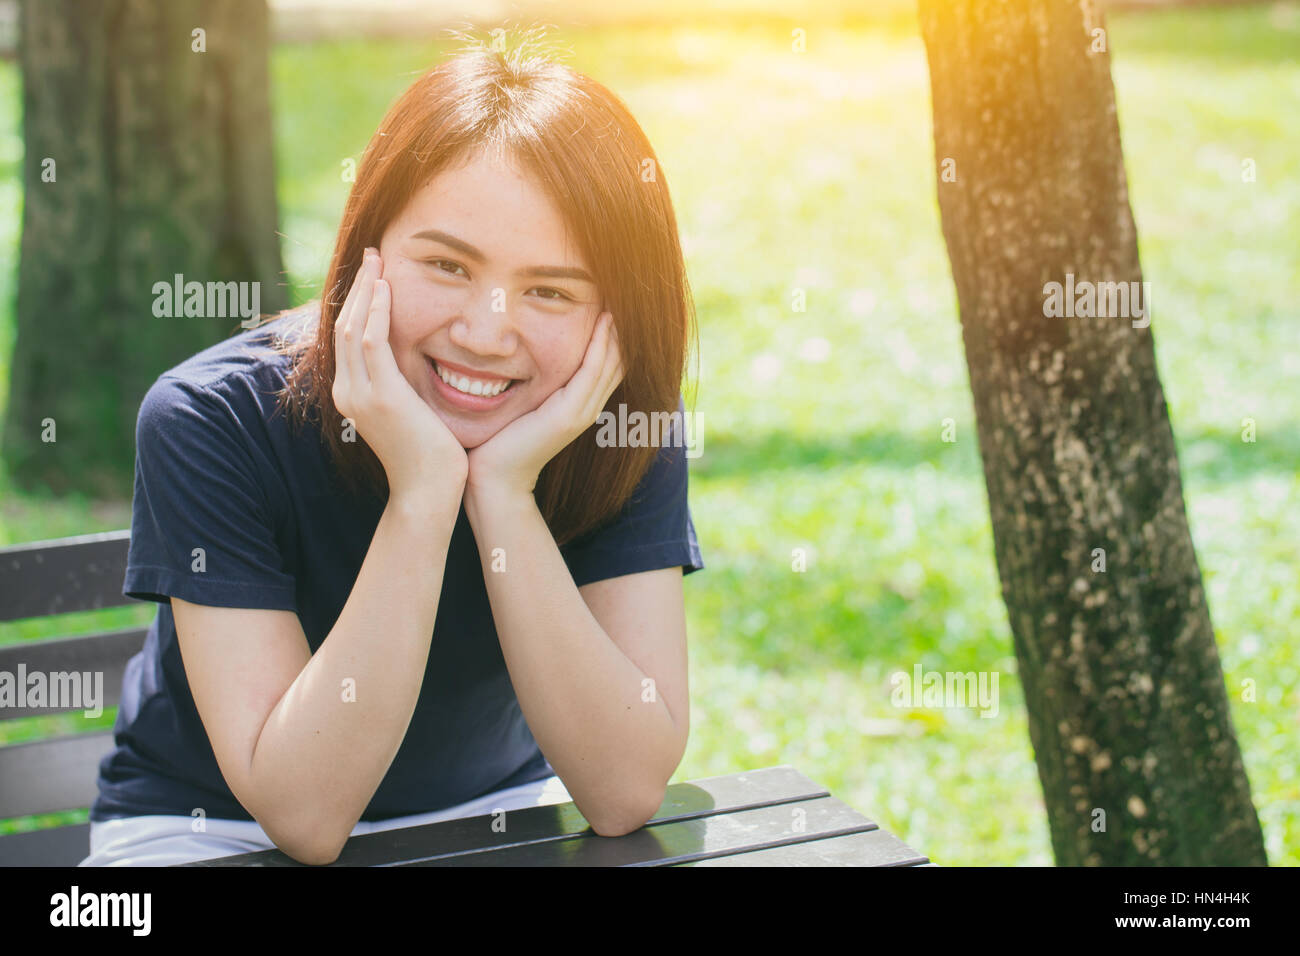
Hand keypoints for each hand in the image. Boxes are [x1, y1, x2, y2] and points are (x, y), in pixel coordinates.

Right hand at [332, 248, 467, 507]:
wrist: (429, 491)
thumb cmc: (429, 456)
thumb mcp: (410, 412)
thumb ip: (403, 386)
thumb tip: (413, 363)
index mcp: (352, 395)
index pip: (348, 336)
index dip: (357, 302)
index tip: (373, 275)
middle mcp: (348, 391)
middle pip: (344, 324)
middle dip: (357, 287)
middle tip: (372, 255)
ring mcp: (361, 394)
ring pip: (354, 327)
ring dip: (365, 290)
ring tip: (377, 260)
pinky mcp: (382, 396)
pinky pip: (372, 342)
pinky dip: (376, 312)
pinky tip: (386, 289)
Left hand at [465, 310, 623, 502]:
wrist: (492, 478)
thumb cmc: (496, 442)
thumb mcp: (518, 404)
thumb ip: (527, 384)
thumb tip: (512, 357)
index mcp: (576, 405)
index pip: (604, 363)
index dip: (610, 334)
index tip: (606, 300)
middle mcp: (586, 407)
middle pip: (615, 360)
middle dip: (619, 327)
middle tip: (621, 291)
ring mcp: (581, 411)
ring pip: (610, 362)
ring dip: (615, 330)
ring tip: (617, 298)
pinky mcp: (570, 414)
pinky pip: (592, 371)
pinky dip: (601, 345)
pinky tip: (604, 321)